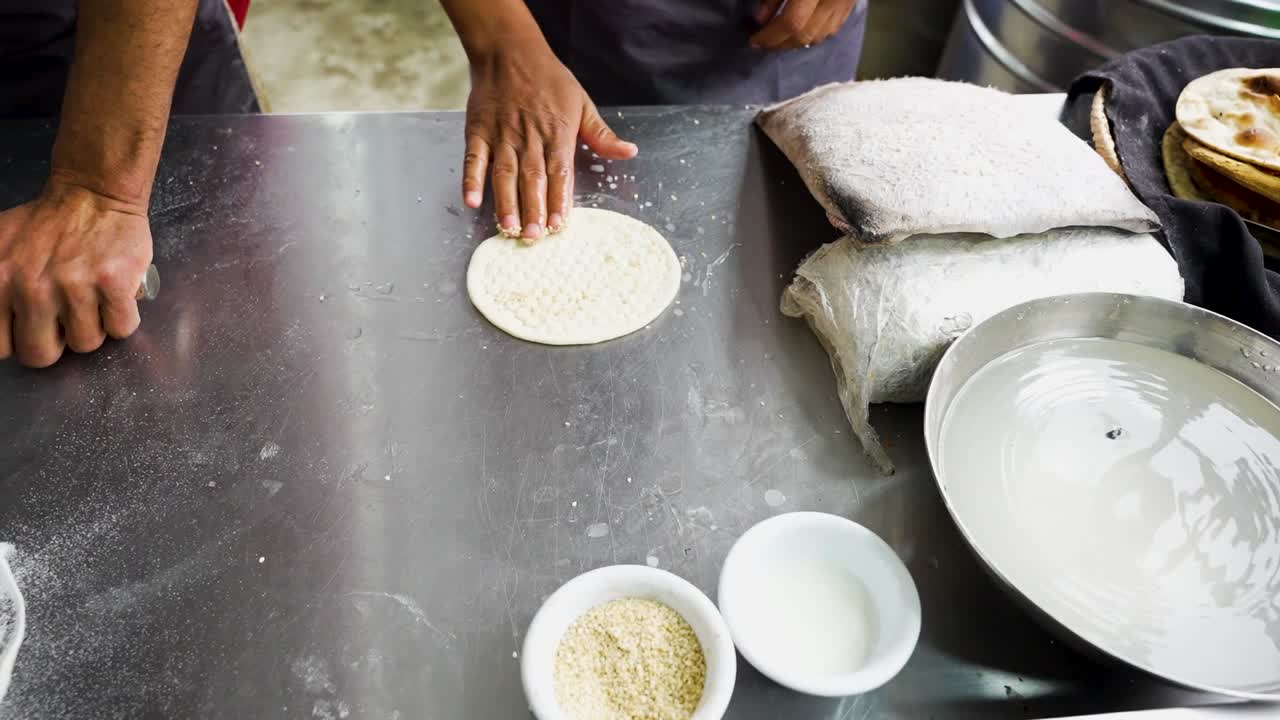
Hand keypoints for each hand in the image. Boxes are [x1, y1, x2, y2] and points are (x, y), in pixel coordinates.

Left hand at [0, 178, 151, 366]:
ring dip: (93, 327)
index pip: (2, 348)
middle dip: (56, 341)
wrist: (93, 195)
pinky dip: (122, 317)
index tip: (32, 325)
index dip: (21, 339)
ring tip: (92, 300)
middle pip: (41, 356)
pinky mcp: (113, 284)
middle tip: (64, 318)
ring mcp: (74, 286)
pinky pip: (121, 328)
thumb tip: (0, 323)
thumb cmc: (47, 224)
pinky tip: (114, 296)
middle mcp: (32, 287)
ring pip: (85, 344)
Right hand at [461, 43, 637, 241]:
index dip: (559, 200)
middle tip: (534, 236)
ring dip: (506, 203)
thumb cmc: (549, 79)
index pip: (560, 172)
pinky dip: (471, 179)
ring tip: (508, 228)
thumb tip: (629, 152)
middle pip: (531, 178)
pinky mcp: (478, 131)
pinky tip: (470, 200)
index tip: (559, 224)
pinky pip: (474, 158)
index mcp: (557, 133)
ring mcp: (501, 135)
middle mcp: (529, 138)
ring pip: (504, 174)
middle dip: (533, 209)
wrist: (509, 50)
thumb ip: (602, 135)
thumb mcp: (582, 103)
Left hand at [751, 0, 860, 50]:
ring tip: (779, 39)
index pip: (792, 23)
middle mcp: (833, 0)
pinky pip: (832, 28)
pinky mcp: (852, 4)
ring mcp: (845, 4)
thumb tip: (760, 20)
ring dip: (796, 42)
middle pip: (806, 35)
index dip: (771, 36)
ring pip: (820, 36)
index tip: (754, 40)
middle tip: (763, 43)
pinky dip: (814, 34)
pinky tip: (801, 31)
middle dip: (781, 44)